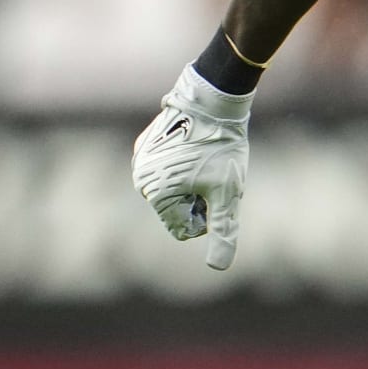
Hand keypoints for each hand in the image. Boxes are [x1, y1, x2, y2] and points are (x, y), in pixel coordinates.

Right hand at [130, 65, 252, 269]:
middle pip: (176, 211)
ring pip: (171, 191)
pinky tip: (192, 146)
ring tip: (203, 158)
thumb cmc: (223, 148)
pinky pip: (165, 170)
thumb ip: (224, 230)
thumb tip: (219, 267)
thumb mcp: (228, 192)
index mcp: (157, 195)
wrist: (213, 101)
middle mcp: (140, 181)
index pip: (186, 230)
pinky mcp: (144, 146)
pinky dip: (180, 165)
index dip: (207, 214)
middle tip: (211, 172)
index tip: (215, 189)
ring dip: (189, 183)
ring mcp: (139, 162)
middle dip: (197, 198)